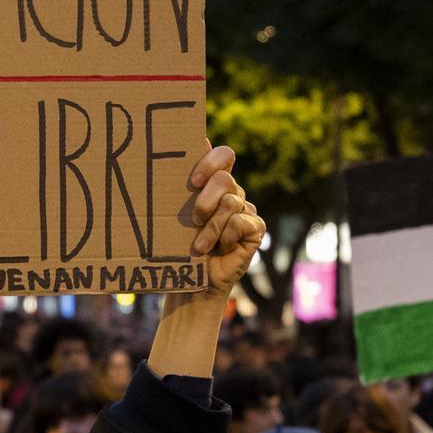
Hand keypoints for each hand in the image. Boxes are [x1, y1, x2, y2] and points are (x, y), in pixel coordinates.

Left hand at [184, 145, 264, 296]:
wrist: (194, 282)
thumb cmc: (181, 247)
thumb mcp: (176, 215)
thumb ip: (180, 187)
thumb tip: (187, 150)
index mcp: (213, 183)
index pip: (222, 156)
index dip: (210, 161)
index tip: (192, 181)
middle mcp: (232, 192)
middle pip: (224, 178)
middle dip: (205, 200)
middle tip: (194, 219)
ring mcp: (246, 209)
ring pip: (230, 202)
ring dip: (211, 227)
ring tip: (200, 246)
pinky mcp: (256, 228)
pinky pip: (240, 222)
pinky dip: (226, 236)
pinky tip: (221, 249)